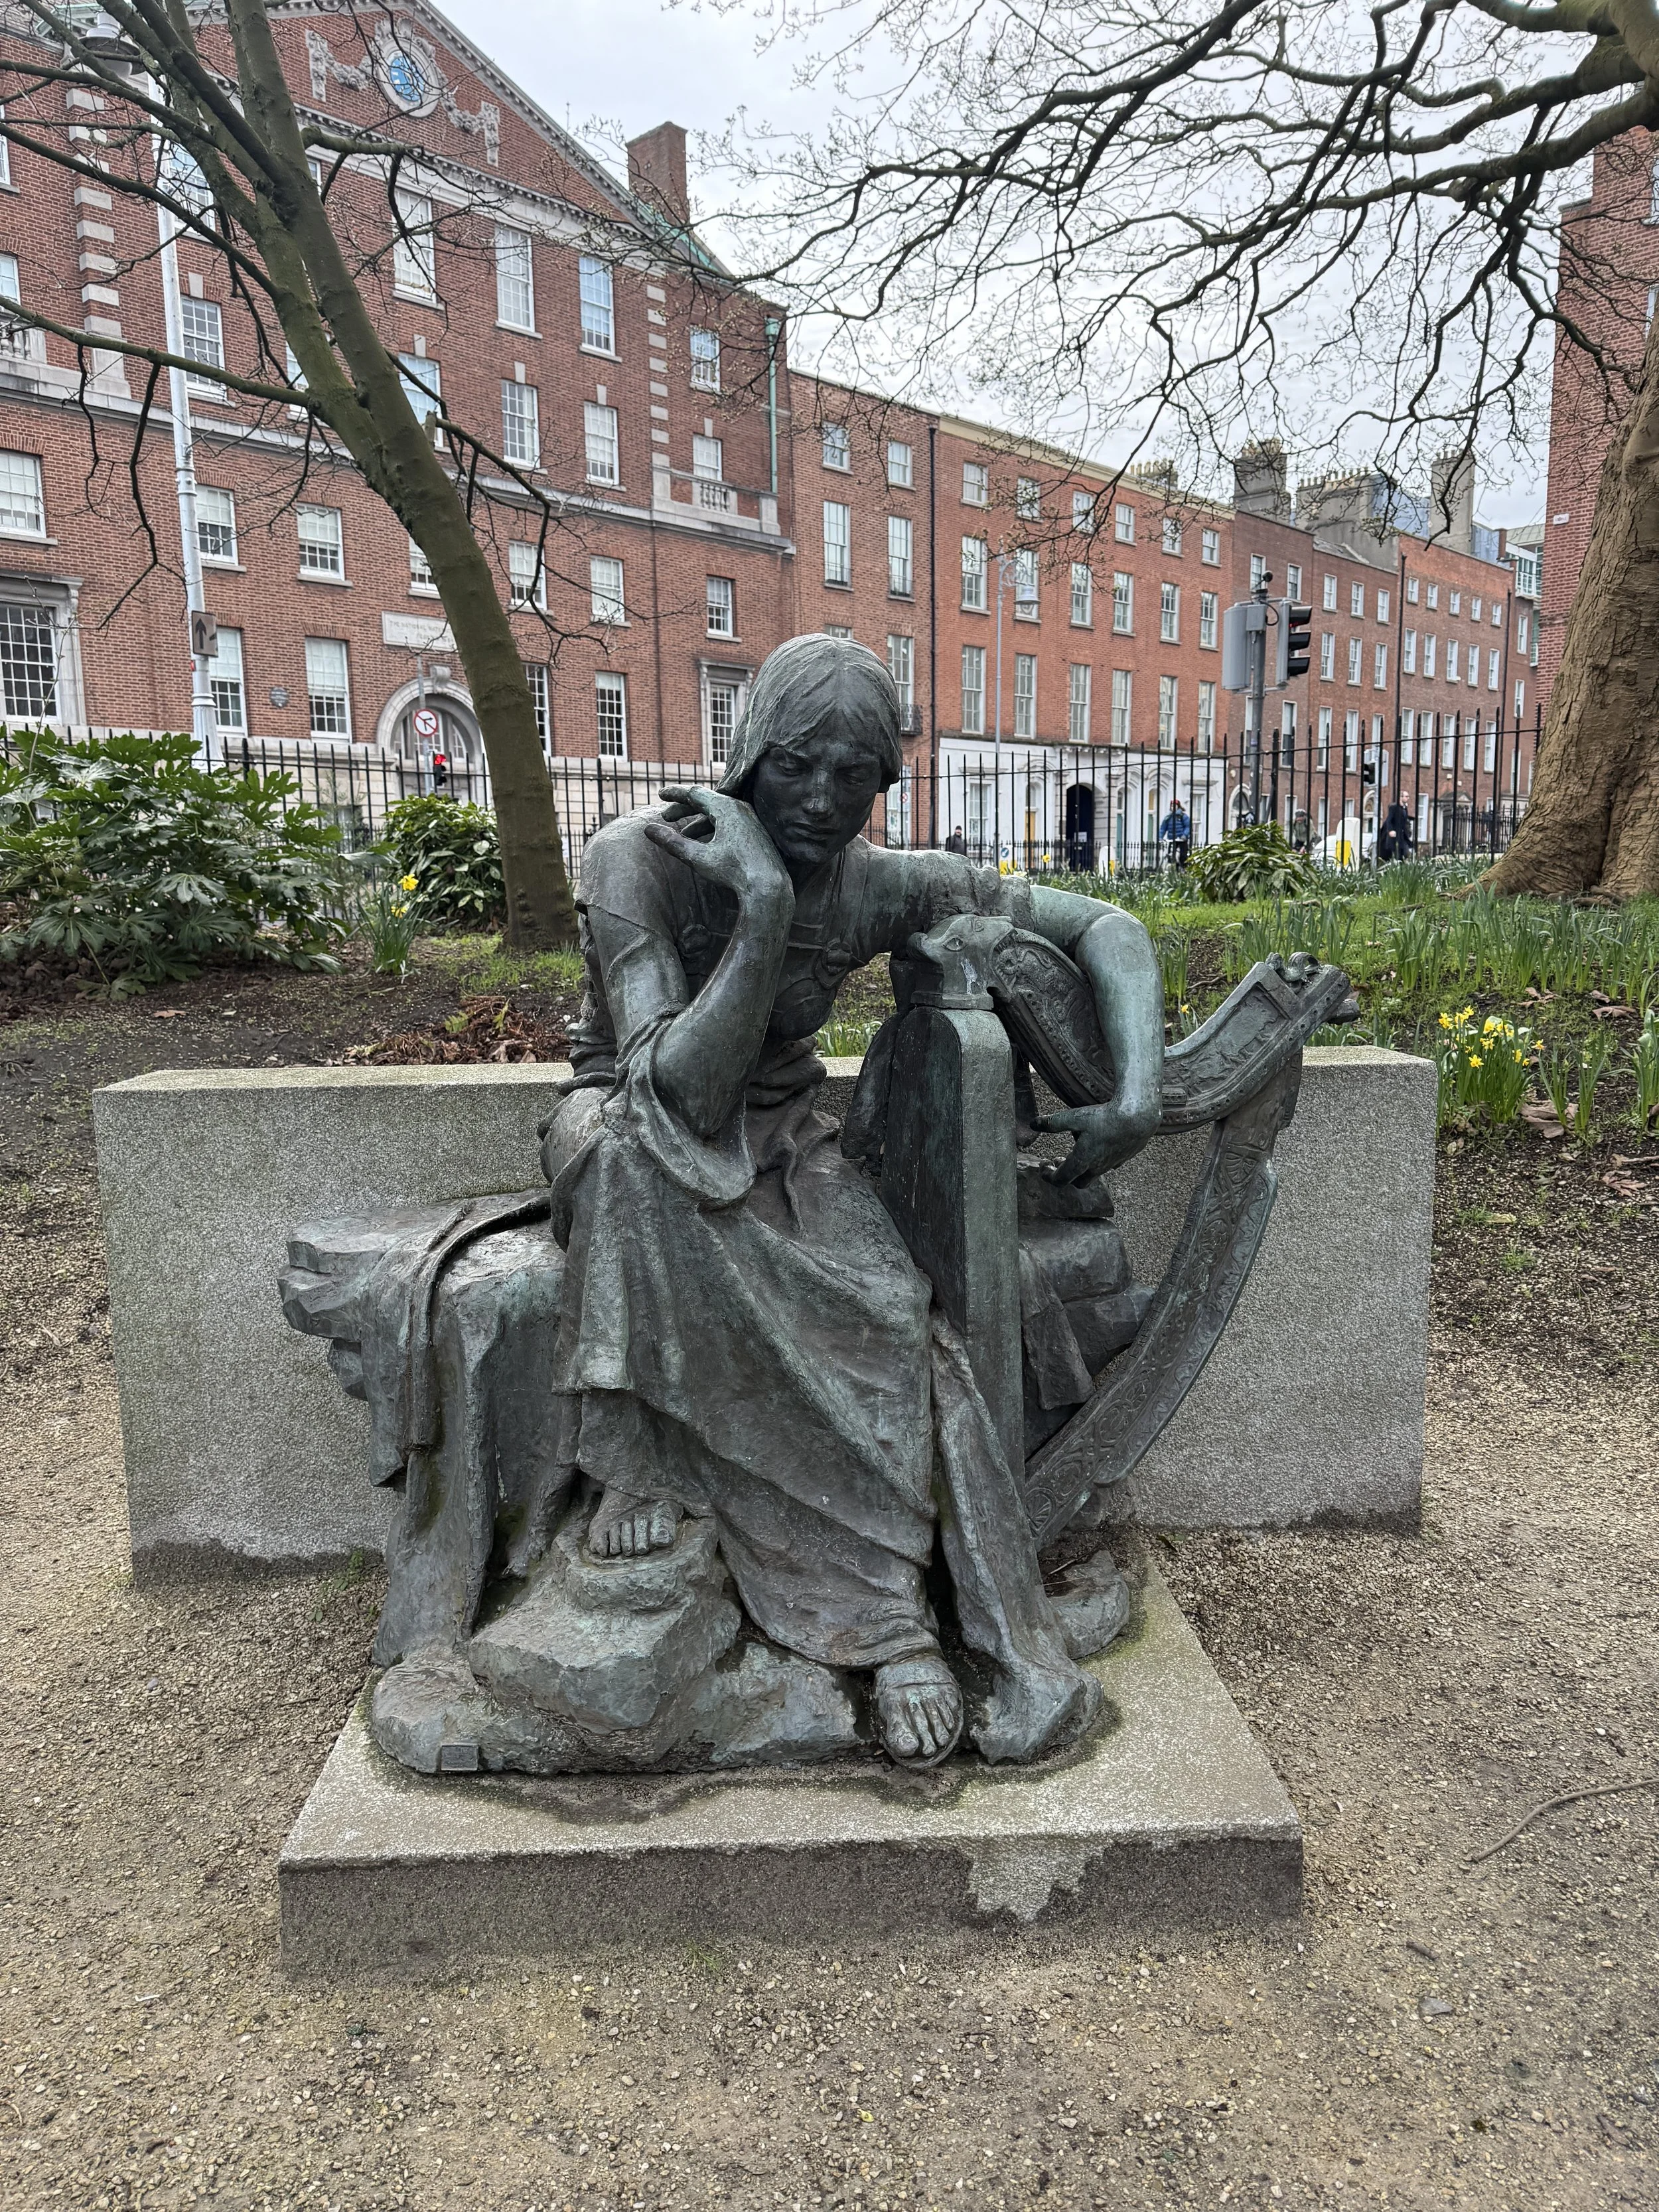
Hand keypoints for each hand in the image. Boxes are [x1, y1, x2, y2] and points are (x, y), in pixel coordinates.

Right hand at [642, 786, 793, 914]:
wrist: (768, 887)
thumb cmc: (733, 871)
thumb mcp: (698, 857)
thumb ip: (672, 843)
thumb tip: (647, 830)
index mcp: (726, 808)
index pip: (695, 793)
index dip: (675, 794)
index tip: (661, 794)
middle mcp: (740, 808)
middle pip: (706, 802)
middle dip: (684, 808)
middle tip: (665, 817)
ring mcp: (749, 819)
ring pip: (718, 813)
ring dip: (698, 821)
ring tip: (683, 833)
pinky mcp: (755, 831)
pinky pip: (729, 822)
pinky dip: (713, 828)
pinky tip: (704, 842)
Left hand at [1037, 1094, 1159, 1183]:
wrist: (1138, 1116)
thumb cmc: (1104, 1117)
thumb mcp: (1073, 1117)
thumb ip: (1052, 1123)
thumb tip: (1033, 1124)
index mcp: (1082, 1161)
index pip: (1060, 1180)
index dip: (1048, 1175)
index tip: (1043, 1166)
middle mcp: (1097, 1167)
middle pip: (1078, 1182)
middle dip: (1066, 1174)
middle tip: (1059, 1159)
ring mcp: (1112, 1164)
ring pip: (1094, 1173)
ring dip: (1083, 1165)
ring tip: (1079, 1144)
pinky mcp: (1124, 1157)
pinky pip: (1109, 1164)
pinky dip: (1099, 1158)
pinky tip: (1099, 1143)